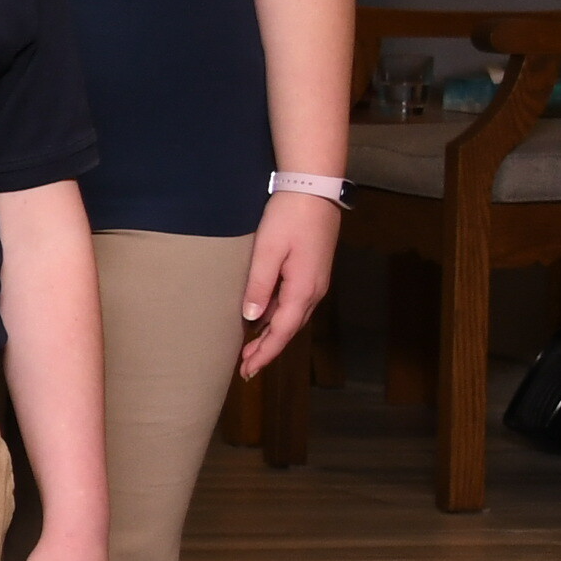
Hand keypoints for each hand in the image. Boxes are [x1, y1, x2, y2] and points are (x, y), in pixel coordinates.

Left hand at [235, 190, 339, 380]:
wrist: (315, 189)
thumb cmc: (289, 217)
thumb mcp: (268, 251)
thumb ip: (260, 285)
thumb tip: (252, 318)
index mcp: (303, 289)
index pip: (282, 331)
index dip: (265, 353)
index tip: (248, 371)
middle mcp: (314, 290)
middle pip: (289, 329)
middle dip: (267, 350)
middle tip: (245, 367)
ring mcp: (316, 281)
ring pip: (292, 317)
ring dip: (273, 334)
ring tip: (250, 349)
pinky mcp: (312, 271)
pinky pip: (294, 303)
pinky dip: (278, 317)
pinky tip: (263, 319)